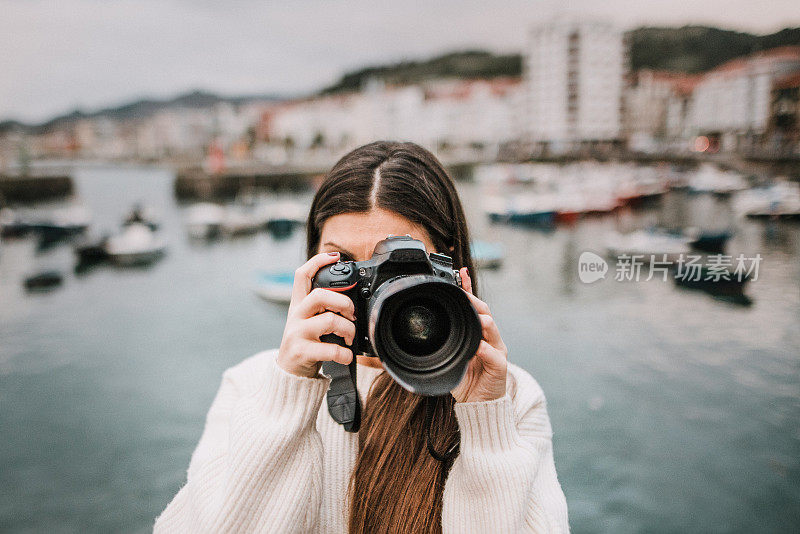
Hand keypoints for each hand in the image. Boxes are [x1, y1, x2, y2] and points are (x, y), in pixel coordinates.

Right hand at [277, 252, 356, 377]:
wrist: (289, 372)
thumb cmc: (305, 342)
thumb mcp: (307, 321)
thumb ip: (322, 308)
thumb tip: (350, 299)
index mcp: (298, 305)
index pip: (302, 275)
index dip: (317, 261)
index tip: (334, 256)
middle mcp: (296, 316)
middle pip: (319, 296)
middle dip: (343, 302)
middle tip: (352, 314)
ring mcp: (297, 333)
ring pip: (329, 321)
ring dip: (348, 329)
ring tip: (350, 337)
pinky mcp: (302, 352)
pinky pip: (330, 349)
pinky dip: (344, 353)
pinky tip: (347, 355)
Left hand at [451, 267, 507, 402]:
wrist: (480, 404)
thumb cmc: (466, 379)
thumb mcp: (452, 357)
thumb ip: (446, 342)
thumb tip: (424, 329)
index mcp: (479, 333)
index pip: (475, 306)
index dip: (469, 288)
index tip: (460, 272)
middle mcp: (490, 338)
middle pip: (485, 312)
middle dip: (474, 300)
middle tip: (463, 292)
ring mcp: (497, 351)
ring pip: (492, 329)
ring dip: (483, 321)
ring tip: (476, 315)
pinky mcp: (500, 367)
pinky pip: (493, 355)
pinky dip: (485, 349)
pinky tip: (478, 346)